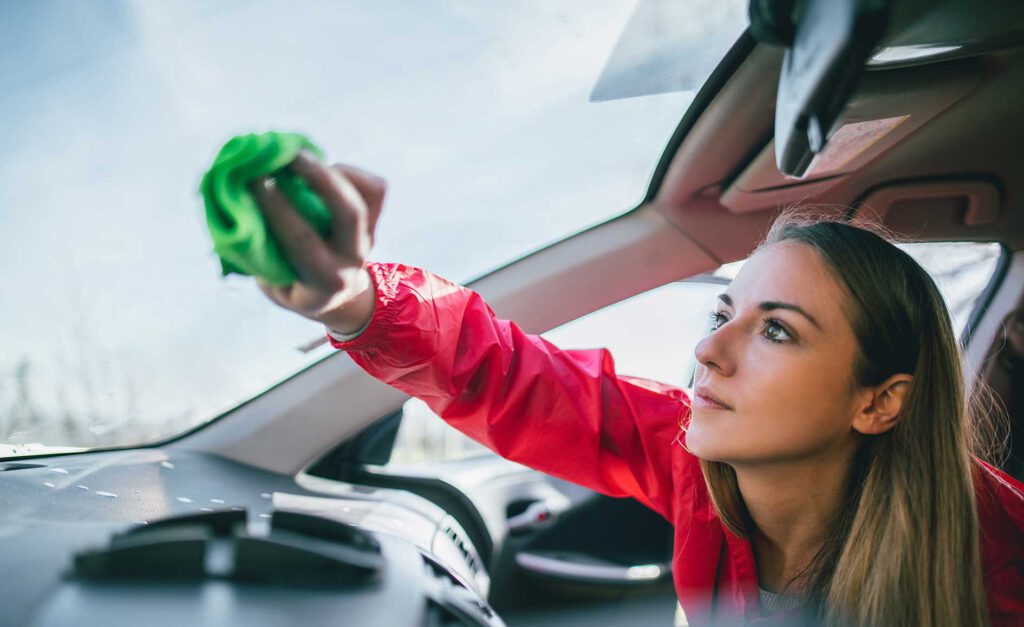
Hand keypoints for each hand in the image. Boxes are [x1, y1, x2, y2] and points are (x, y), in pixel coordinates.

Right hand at [250, 151, 385, 333]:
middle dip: (316, 178)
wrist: (336, 297)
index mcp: (324, 281)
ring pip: (366, 197)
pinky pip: (374, 188)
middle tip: (285, 154)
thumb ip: (258, 248)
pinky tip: (322, 167)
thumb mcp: (273, 281)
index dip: (277, 208)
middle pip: (348, 214)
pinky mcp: (376, 221)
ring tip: (297, 153)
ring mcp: (368, 238)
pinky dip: (348, 171)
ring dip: (331, 170)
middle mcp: (352, 260)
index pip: (302, 241)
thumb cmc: (291, 283)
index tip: (252, 180)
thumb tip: (234, 199)